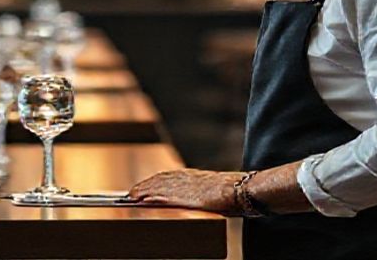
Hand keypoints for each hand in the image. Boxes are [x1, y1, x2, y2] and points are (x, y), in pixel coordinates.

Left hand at [128, 169, 242, 214]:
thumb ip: (202, 193)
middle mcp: (189, 178)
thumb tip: (197, 199)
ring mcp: (189, 186)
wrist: (245, 190)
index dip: (155, 181)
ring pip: (161, 186)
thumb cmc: (236, 193)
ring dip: (146, 190)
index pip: (170, 176)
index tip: (144, 185)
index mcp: (196, 176)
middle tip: (131, 193)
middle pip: (162, 179)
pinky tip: (145, 200)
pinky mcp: (190, 196)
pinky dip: (154, 197)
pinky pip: (167, 196)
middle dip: (146, 185)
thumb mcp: (215, 191)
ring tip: (133, 196)